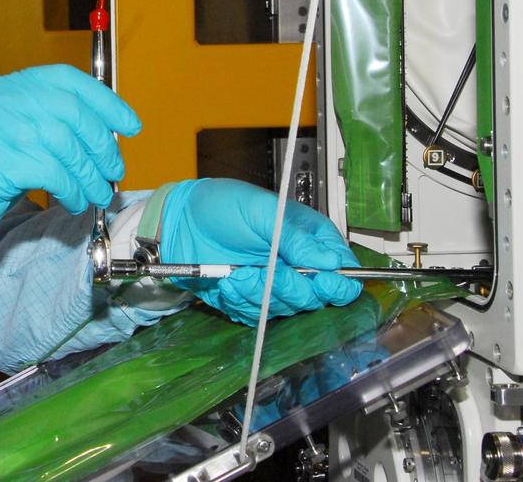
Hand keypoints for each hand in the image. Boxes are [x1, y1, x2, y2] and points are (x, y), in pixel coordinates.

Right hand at [0, 64, 140, 318]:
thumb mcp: (6, 146)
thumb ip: (43, 131)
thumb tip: (100, 138)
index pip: (62, 79)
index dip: (103, 100)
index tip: (129, 125)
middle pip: (68, 108)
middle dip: (100, 143)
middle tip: (112, 172)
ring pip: (63, 140)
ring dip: (89, 172)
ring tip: (95, 194)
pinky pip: (49, 168)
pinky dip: (70, 186)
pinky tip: (71, 201)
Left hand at [159, 178, 360, 325]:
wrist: (180, 223)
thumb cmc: (221, 206)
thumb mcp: (260, 211)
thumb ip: (294, 238)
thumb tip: (331, 262)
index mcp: (309, 238)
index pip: (342, 270)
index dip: (337, 282)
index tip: (322, 282)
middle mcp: (296, 265)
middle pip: (315, 296)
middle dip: (291, 288)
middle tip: (269, 273)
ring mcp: (273, 284)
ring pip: (285, 308)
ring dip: (260, 294)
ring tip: (238, 273)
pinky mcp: (250, 299)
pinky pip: (256, 315)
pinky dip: (241, 301)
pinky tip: (227, 282)